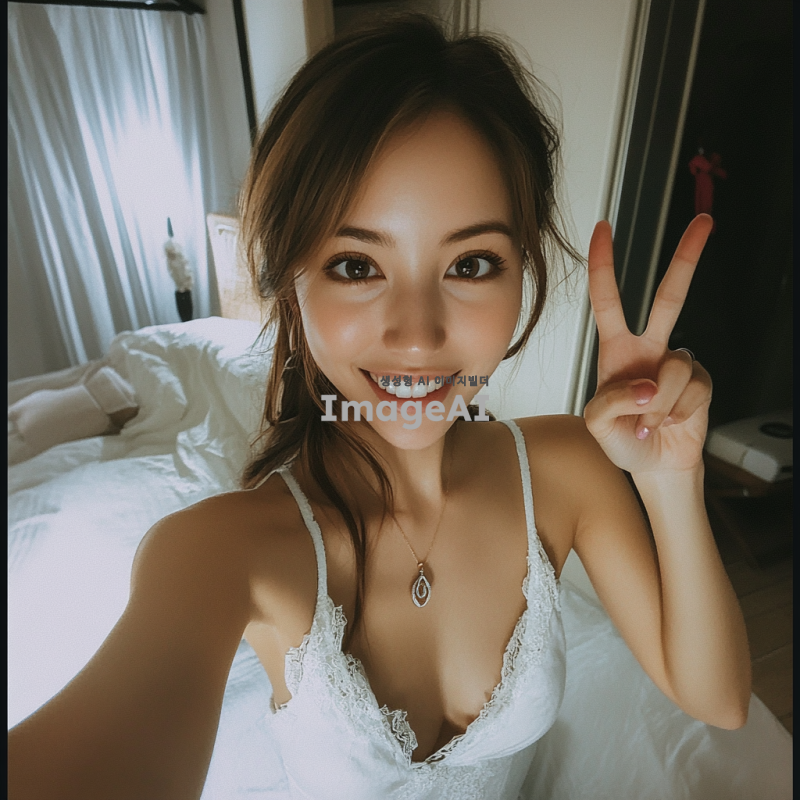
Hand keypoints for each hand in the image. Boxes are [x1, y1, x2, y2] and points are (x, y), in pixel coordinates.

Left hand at [583, 215, 713, 474]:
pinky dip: (676, 412)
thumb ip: (611, 401)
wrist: (654, 464)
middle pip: (670, 297)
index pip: (607, 300)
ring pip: (674, 366)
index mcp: (615, 349)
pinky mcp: (701, 381)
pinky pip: (692, 389)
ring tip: (648, 423)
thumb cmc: (620, 439)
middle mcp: (648, 348)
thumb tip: (646, 383)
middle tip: (704, 222)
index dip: (604, 265)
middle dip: (687, 259)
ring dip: (658, 403)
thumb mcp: (597, 424)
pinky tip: (670, 422)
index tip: (604, 228)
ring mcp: (676, 363)